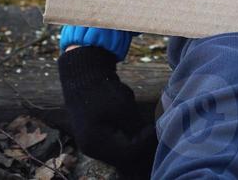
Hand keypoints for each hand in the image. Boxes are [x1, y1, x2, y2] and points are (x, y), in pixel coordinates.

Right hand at [57, 45, 157, 178]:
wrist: (84, 79)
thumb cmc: (102, 91)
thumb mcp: (123, 107)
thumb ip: (135, 126)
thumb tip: (151, 138)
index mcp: (96, 143)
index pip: (128, 154)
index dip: (145, 143)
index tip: (153, 127)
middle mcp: (92, 150)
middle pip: (124, 157)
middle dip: (140, 144)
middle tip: (152, 128)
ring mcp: (94, 147)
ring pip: (122, 153)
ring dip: (135, 142)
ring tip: (144, 127)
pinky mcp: (98, 141)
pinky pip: (117, 146)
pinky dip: (128, 139)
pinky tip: (135, 126)